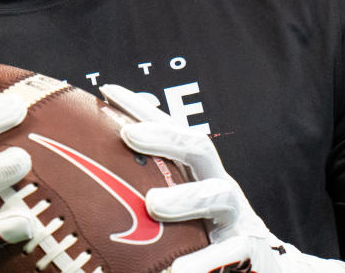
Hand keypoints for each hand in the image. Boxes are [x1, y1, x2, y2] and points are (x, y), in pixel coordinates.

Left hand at [100, 84, 344, 272]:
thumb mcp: (183, 219)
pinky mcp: (252, 254)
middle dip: (164, 135)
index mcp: (201, 178)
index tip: (106, 90)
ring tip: (154, 202)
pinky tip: (175, 271)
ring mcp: (239, 219)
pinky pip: (230, 253)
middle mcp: (221, 190)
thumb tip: (92, 193)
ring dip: (186, 196)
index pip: (172, 133)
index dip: (142, 109)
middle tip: (128, 134)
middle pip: (198, 148)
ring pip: (219, 194)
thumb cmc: (212, 245)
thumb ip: (151, 202)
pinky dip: (203, 261)